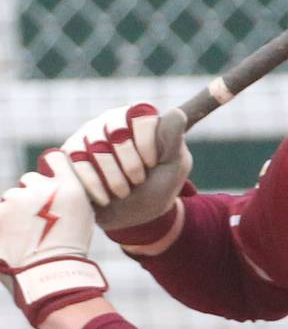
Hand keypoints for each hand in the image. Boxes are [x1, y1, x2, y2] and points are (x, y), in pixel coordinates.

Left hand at [0, 150, 106, 326]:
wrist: (49, 275)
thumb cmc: (69, 247)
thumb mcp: (82, 214)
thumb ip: (67, 192)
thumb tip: (52, 182)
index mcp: (68, 186)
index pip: (54, 157)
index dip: (51, 168)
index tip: (51, 183)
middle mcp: (42, 187)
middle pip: (29, 180)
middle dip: (31, 195)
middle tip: (39, 220)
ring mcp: (16, 199)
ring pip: (11, 198)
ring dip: (15, 211)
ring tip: (27, 234)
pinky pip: (0, 212)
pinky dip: (4, 224)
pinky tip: (14, 239)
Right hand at [61, 103, 192, 243]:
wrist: (134, 215)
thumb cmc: (158, 185)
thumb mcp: (173, 165)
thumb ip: (174, 138)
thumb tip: (176, 113)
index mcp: (141, 116)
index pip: (141, 117)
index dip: (146, 143)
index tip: (152, 164)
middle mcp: (113, 119)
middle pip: (117, 133)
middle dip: (130, 164)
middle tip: (138, 180)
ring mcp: (89, 135)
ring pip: (96, 148)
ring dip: (113, 177)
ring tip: (124, 191)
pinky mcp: (70, 154)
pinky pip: (77, 164)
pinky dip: (94, 185)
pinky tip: (106, 197)